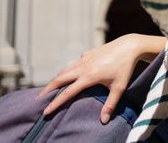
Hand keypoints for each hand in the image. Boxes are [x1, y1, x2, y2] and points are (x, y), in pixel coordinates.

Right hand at [39, 33, 161, 123]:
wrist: (129, 46)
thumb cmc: (125, 68)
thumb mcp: (119, 87)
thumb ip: (110, 104)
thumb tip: (104, 121)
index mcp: (89, 76)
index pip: (67, 92)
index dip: (55, 103)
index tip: (45, 111)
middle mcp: (83, 67)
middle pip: (59, 79)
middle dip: (47, 90)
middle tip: (38, 100)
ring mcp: (84, 58)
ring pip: (65, 69)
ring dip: (55, 79)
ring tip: (48, 89)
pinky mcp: (88, 53)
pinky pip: (74, 63)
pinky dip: (67, 70)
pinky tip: (68, 75)